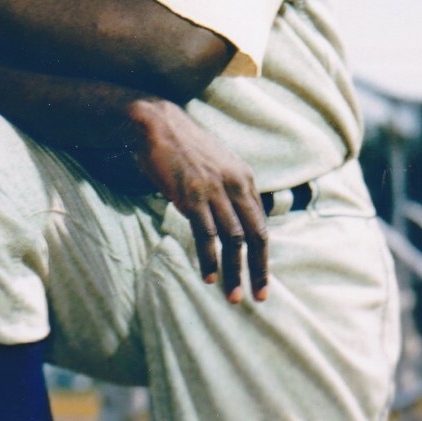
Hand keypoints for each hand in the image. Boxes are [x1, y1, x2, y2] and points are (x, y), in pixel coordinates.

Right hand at [128, 98, 268, 301]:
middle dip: (258, 269)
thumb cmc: (183, 146)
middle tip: (259, 296)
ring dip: (235, 271)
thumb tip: (233, 217)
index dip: (264, 255)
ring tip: (233, 296)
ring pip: (234, 240)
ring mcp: (214, 192)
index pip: (261, 224)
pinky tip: (210, 277)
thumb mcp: (217, 164)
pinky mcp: (192, 197)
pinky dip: (210, 259)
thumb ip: (229, 189)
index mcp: (245, 179)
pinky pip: (206, 235)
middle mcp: (236, 186)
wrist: (157, 124)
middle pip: (255, 236)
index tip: (262, 278)